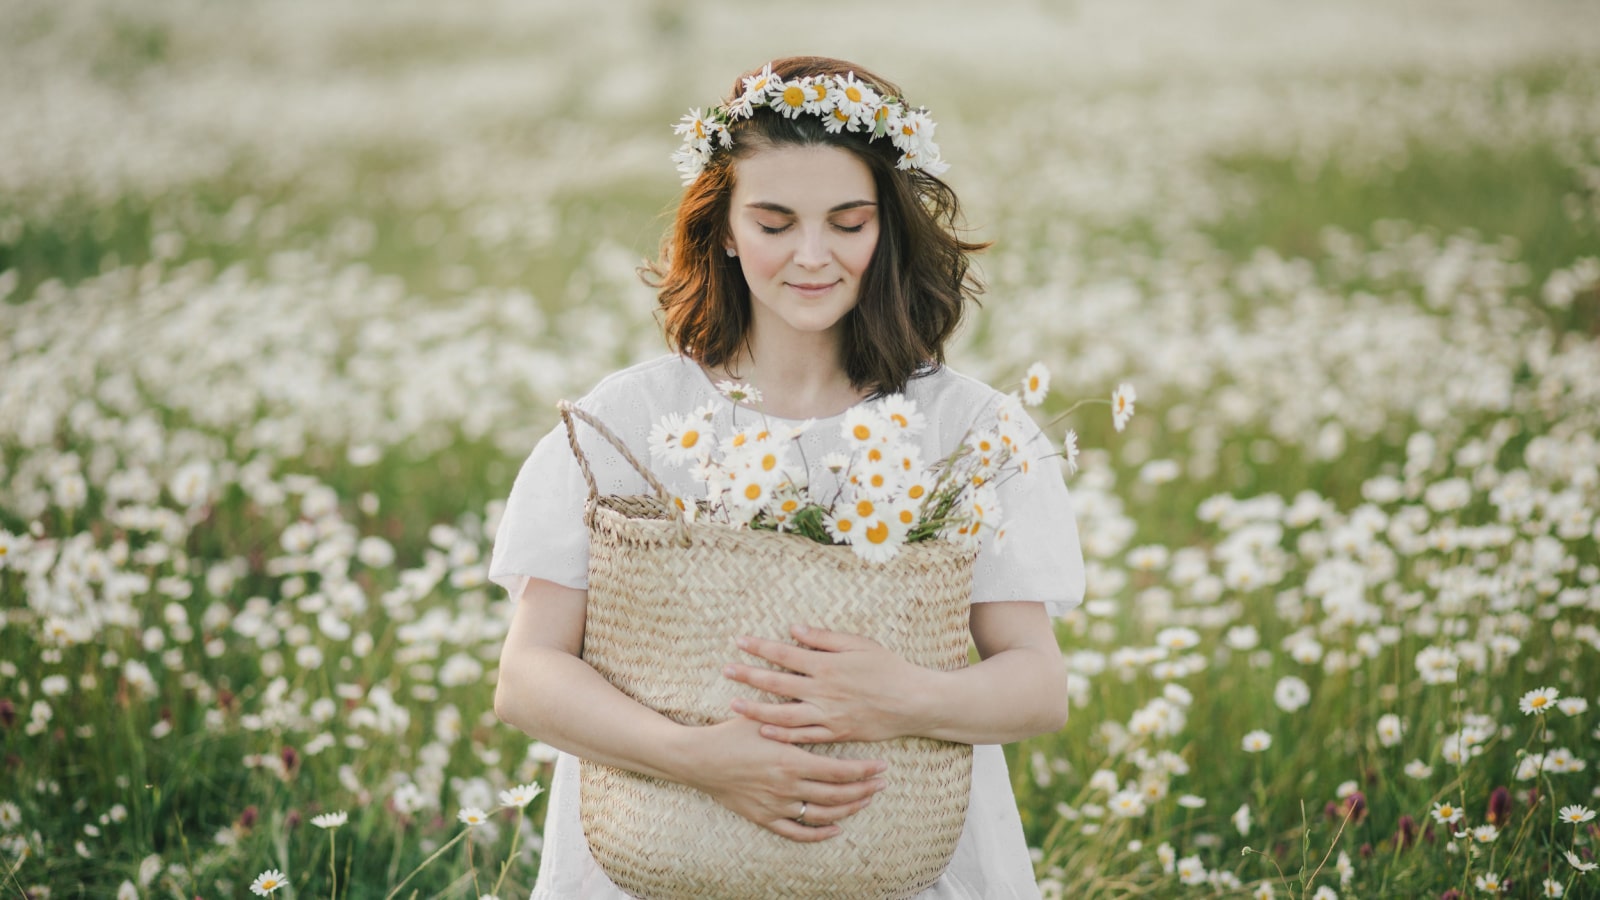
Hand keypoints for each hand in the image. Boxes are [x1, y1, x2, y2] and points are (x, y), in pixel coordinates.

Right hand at [680, 716, 886, 841]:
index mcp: (791, 760)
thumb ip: (791, 711)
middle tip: (882, 784)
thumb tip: (816, 692)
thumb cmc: (730, 733)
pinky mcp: (765, 817)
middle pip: (837, 795)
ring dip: (848, 810)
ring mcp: (777, 805)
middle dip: (864, 790)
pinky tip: (836, 828)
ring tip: (865, 801)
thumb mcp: (763, 719)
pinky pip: (798, 832)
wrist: (698, 759)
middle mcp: (788, 787)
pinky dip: (820, 833)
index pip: (839, 771)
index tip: (881, 766)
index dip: (864, 770)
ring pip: (822, 814)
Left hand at [722, 624, 927, 744]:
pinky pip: (803, 736)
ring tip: (734, 705)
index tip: (739, 642)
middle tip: (726, 670)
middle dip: (748, 676)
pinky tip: (764, 730)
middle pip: (777, 683)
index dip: (760, 647)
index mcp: (827, 665)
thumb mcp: (858, 644)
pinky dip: (782, 734)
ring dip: (756, 709)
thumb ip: (824, 638)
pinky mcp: (836, 733)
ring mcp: (828, 715)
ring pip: (783, 715)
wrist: (913, 701)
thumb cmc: (888, 668)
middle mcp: (823, 691)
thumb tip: (794, 628)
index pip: (785, 654)